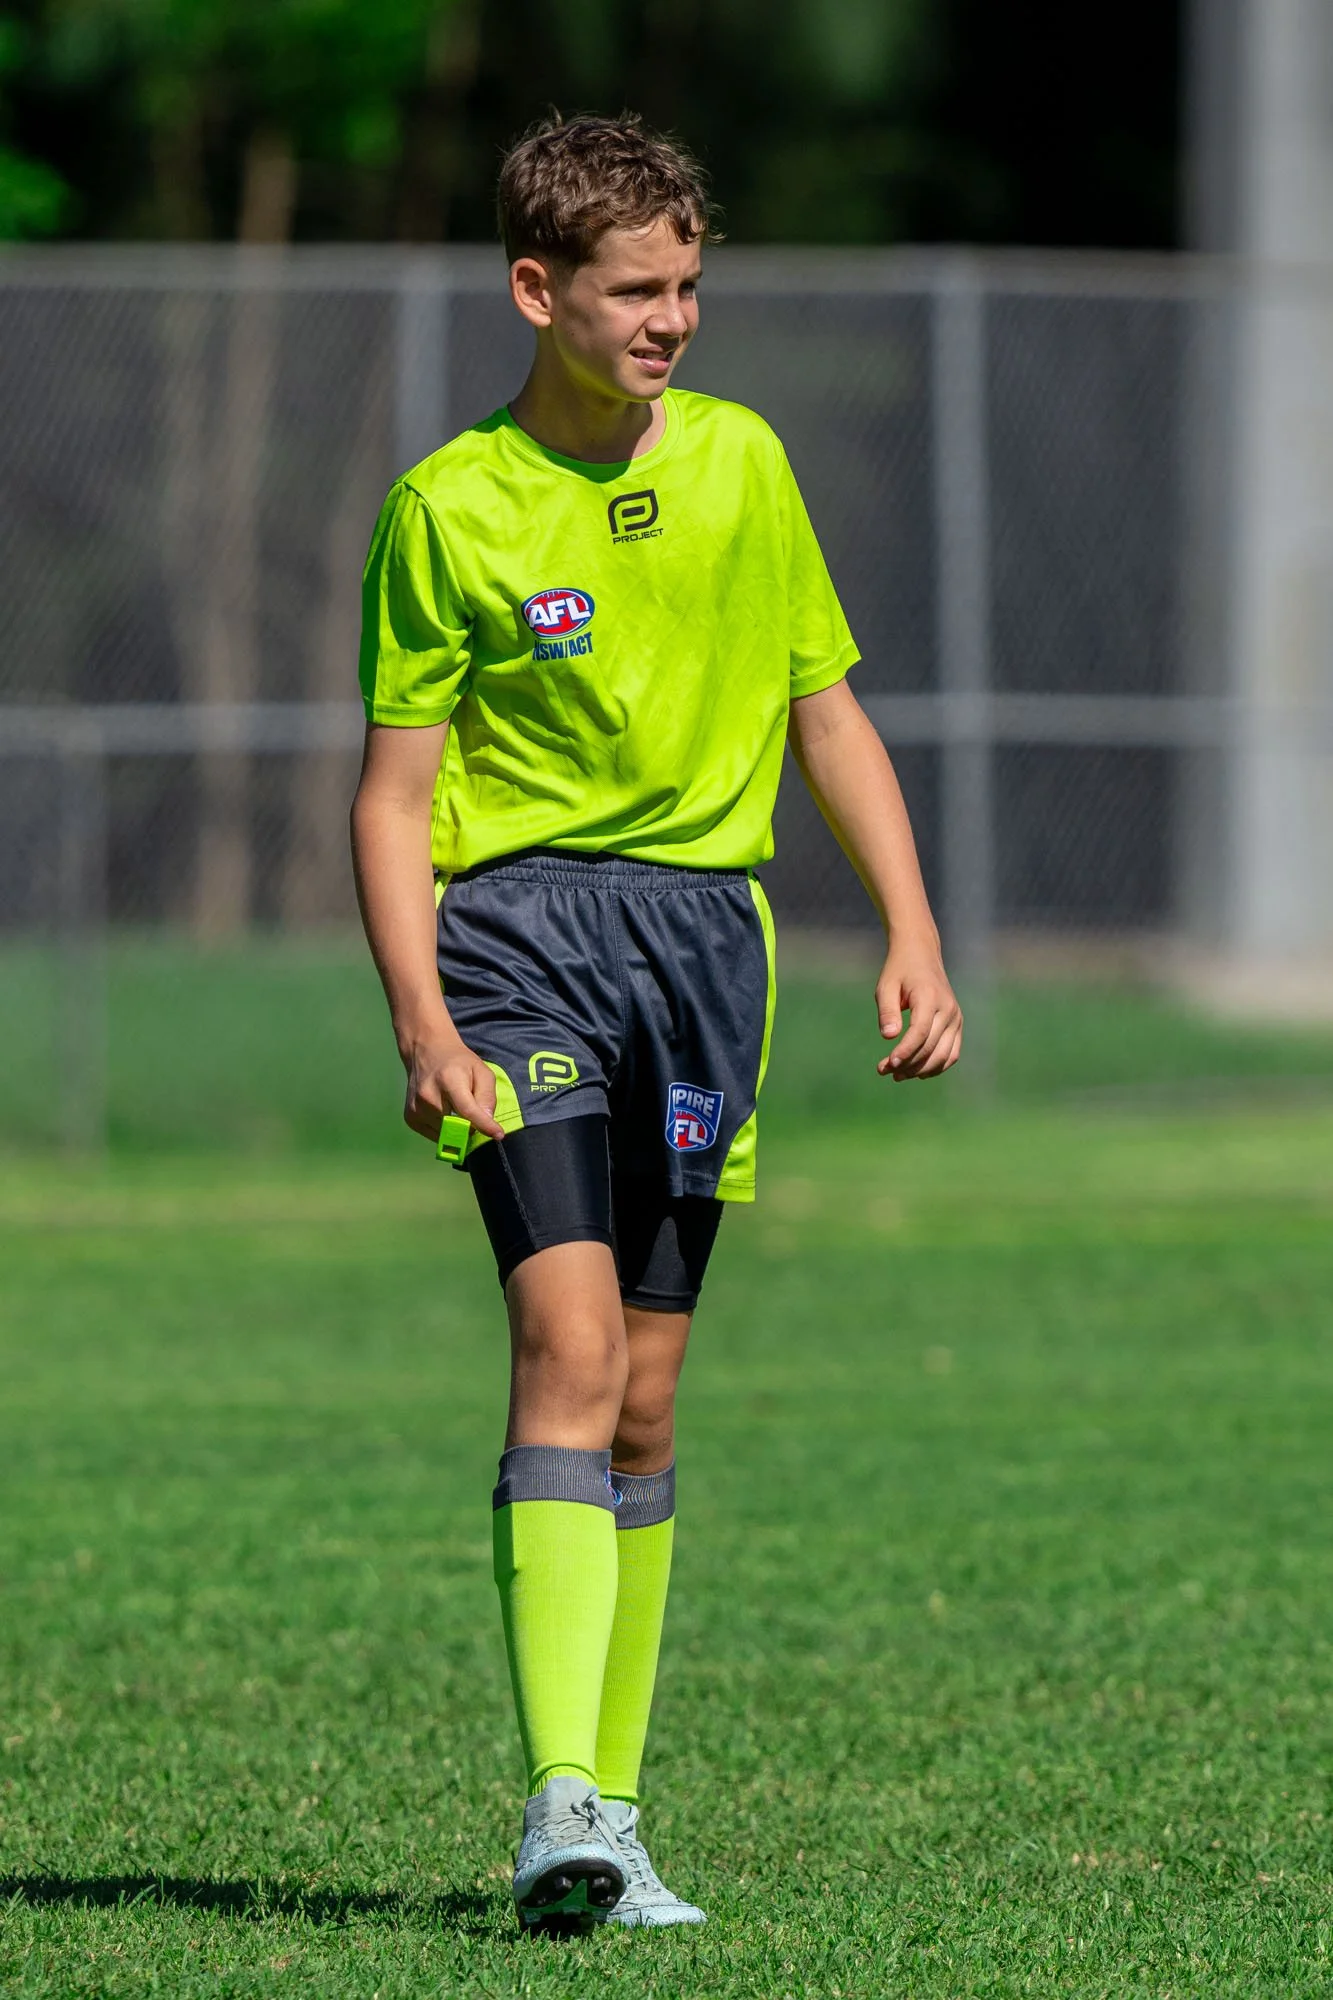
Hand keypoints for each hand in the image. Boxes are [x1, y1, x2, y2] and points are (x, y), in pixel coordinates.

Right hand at [401, 1034, 506, 1143]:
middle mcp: (428, 1095)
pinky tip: (443, 1111)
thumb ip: (487, 1096)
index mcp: (448, 1080)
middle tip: (471, 1110)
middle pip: (456, 1126)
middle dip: (470, 1125)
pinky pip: (434, 1136)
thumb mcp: (481, 1071)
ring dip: (456, 1128)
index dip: (484, 1125)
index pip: (467, 1110)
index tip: (498, 1135)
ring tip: (453, 1106)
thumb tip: (487, 1121)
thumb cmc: (458, 1062)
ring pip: (446, 1134)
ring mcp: (416, 1108)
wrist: (426, 1051)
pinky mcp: (410, 1118)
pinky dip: (444, 1130)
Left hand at [876, 945, 962, 1081]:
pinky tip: (916, 1072)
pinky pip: (952, 1053)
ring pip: (943, 1055)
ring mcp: (956, 1017)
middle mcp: (948, 1009)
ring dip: (920, 1070)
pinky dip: (936, 1066)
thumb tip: (889, 1036)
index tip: (888, 1064)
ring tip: (897, 1075)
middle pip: (930, 1046)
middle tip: (883, 1071)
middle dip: (907, 1064)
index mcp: (929, 997)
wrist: (921, 955)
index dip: (905, 1051)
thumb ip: (887, 1011)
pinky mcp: (957, 1024)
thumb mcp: (886, 986)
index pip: (920, 1032)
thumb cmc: (899, 971)